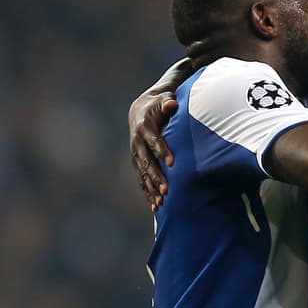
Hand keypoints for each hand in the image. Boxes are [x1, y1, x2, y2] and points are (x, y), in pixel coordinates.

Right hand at [129, 93, 176, 210]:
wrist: (140, 110)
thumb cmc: (158, 105)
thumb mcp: (162, 100)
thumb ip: (167, 102)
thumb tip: (171, 103)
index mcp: (144, 128)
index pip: (154, 141)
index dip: (162, 151)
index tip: (172, 163)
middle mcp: (137, 143)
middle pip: (147, 162)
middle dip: (156, 177)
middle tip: (166, 190)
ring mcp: (136, 155)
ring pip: (143, 174)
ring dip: (151, 189)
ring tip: (161, 203)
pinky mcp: (137, 163)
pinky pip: (141, 180)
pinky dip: (148, 193)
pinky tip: (155, 207)